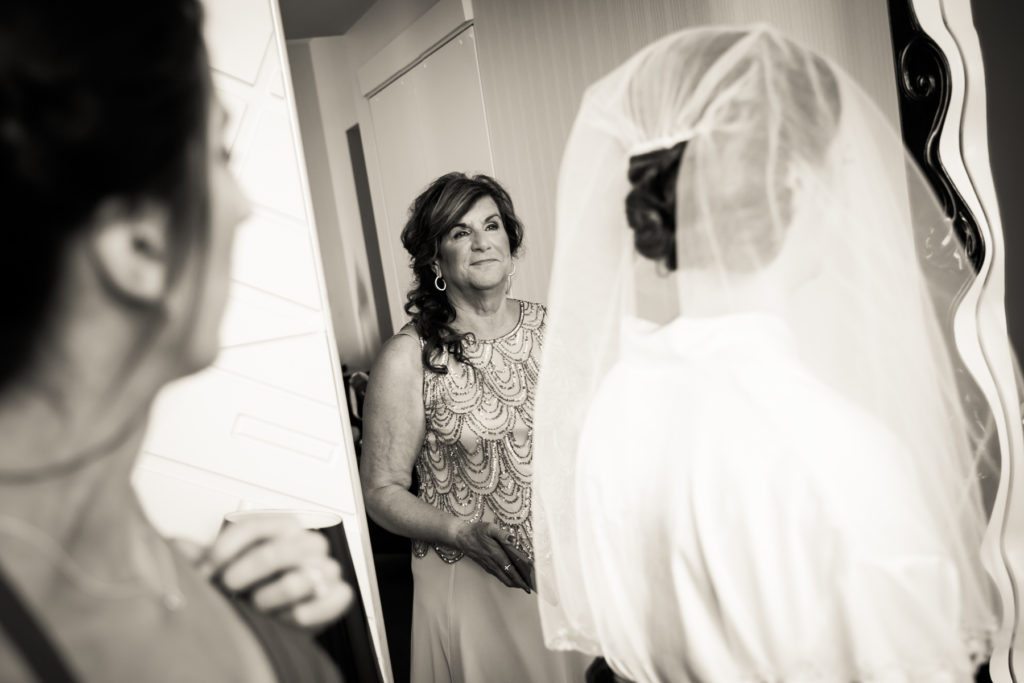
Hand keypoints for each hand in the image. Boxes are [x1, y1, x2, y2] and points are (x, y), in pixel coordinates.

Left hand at [187, 515, 354, 629]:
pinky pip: (331, 600)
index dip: (228, 546)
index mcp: (283, 528)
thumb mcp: (228, 568)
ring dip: (271, 597)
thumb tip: (176, 547)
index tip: (209, 567)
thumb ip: (204, 557)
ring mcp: (325, 569)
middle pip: (279, 550)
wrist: (281, 614)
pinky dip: (304, 612)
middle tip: (230, 587)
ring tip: (258, 606)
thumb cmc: (258, 584)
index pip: (257, 525)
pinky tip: (286, 616)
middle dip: (246, 573)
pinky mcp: (338, 595)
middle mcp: (307, 544)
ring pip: (301, 579)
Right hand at [453, 521, 531, 592]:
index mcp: (496, 554)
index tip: (529, 583)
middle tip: (530, 587)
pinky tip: (512, 577)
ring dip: (514, 583)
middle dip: (520, 584)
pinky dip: (507, 579)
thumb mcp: (489, 528)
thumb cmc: (475, 532)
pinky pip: (498, 576)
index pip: (511, 570)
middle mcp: (493, 563)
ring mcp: (489, 566)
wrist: (461, 537)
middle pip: (509, 579)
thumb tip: (512, 539)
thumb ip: (501, 534)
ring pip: (503, 579)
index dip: (521, 578)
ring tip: (524, 584)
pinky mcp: (486, 566)